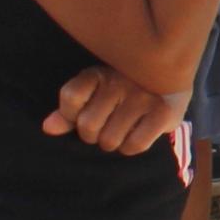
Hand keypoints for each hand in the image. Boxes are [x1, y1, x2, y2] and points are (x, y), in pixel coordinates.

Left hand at [46, 64, 184, 156]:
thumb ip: (70, 110)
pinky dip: (131, 147)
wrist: (172, 75)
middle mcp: (120, 82)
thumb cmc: (124, 89)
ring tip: (123, 128)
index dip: (71, 115)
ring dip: (113, 142)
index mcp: (99, 73)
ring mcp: (142, 96)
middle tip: (107, 125)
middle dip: (93, 134)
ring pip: (109, 141)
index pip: (70, 97)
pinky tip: (137, 134)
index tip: (82, 113)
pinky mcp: (163, 112)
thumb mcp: (94, 93)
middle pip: (88, 126)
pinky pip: (134, 145)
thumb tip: (47, 128)